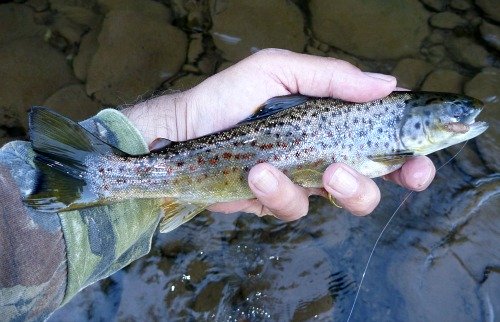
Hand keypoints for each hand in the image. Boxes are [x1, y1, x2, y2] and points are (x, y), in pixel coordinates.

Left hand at [123, 49, 435, 219]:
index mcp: (330, 119)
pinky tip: (259, 174)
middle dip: (377, 183)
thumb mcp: (276, 73)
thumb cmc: (224, 99)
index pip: (381, 137)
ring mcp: (300, 179)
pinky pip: (294, 208)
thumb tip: (386, 84)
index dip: (408, 153)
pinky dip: (280, 192)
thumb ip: (329, 77)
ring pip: (340, 200)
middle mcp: (322, 150)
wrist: (178, 136)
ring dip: (335, 188)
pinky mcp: (274, 201)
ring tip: (306, 170)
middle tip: (366, 172)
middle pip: (373, 179)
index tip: (420, 162)